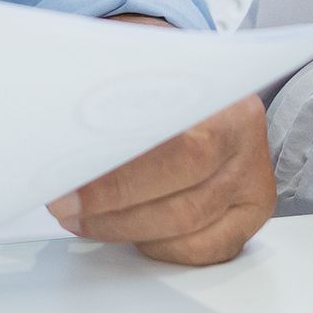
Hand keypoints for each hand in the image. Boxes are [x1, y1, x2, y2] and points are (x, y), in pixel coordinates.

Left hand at [50, 93, 276, 265]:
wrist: (212, 87)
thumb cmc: (169, 81)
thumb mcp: (145, 63)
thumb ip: (113, 85)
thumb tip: (61, 120)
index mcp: (228, 101)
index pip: (179, 152)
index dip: (119, 181)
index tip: (68, 189)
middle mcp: (247, 144)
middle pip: (184, 199)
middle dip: (113, 210)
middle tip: (66, 207)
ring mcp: (252, 184)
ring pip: (187, 228)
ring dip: (125, 229)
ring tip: (84, 218)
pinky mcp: (248, 215)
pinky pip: (201, 249)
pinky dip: (158, 245)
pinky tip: (128, 229)